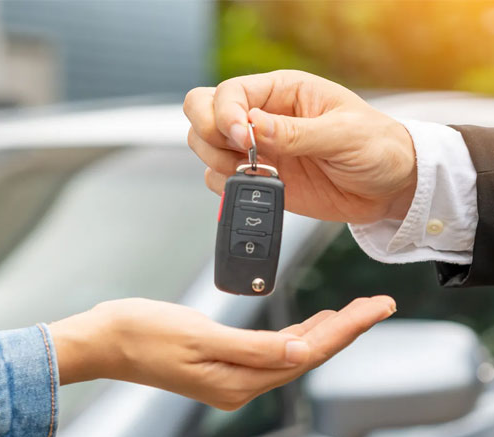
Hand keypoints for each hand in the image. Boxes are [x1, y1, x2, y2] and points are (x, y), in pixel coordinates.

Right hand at [49, 296, 395, 409]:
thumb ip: (253, 349)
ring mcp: (229, 376)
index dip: (347, 329)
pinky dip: (294, 336)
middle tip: (377, 305)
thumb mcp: (199, 336)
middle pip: (306, 355)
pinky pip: (269, 352)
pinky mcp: (220, 364)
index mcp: (237, 381)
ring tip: (352, 312)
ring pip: (291, 354)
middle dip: (344, 329)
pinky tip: (305, 326)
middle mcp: (239, 385)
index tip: (377, 308)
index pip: (307, 353)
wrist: (105, 339)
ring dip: (323, 332)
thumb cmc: (143, 333)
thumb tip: (301, 355)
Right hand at [183, 70, 416, 222]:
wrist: (389, 187)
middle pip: (203, 113)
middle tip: (238, 154)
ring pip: (205, 147)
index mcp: (282, 92)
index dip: (225, 114)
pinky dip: (228, 188)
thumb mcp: (344, 134)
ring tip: (254, 172)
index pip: (229, 92)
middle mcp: (263, 117)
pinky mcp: (259, 179)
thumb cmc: (377, 147)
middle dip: (210, 135)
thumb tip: (253, 126)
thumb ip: (296, 132)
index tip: (244, 138)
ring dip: (218, 162)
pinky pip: (220, 180)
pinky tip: (260, 187)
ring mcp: (257, 150)